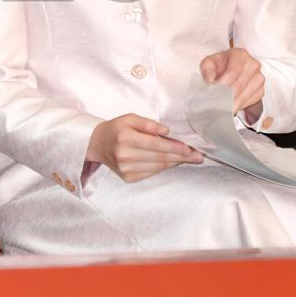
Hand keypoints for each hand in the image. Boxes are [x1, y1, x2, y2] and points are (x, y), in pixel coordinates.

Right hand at [86, 114, 201, 182]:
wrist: (98, 144)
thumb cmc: (116, 129)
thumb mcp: (130, 118)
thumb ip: (148, 124)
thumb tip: (166, 131)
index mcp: (125, 137)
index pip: (155, 144)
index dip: (174, 147)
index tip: (190, 149)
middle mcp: (124, 155)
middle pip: (159, 157)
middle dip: (181, 157)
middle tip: (197, 156)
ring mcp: (126, 169)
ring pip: (158, 167)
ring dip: (175, 162)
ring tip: (188, 158)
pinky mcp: (129, 178)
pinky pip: (152, 172)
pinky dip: (163, 167)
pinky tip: (171, 161)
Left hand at [200, 47, 264, 121]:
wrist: (231, 69)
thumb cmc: (221, 65)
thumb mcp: (210, 62)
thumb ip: (207, 69)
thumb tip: (209, 79)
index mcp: (240, 55)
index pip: (233, 72)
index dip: (223, 84)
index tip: (214, 91)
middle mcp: (253, 65)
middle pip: (239, 86)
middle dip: (225, 96)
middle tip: (215, 102)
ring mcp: (259, 78)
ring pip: (245, 96)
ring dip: (231, 103)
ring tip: (221, 105)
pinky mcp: (261, 90)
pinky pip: (250, 101)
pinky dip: (239, 105)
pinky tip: (231, 104)